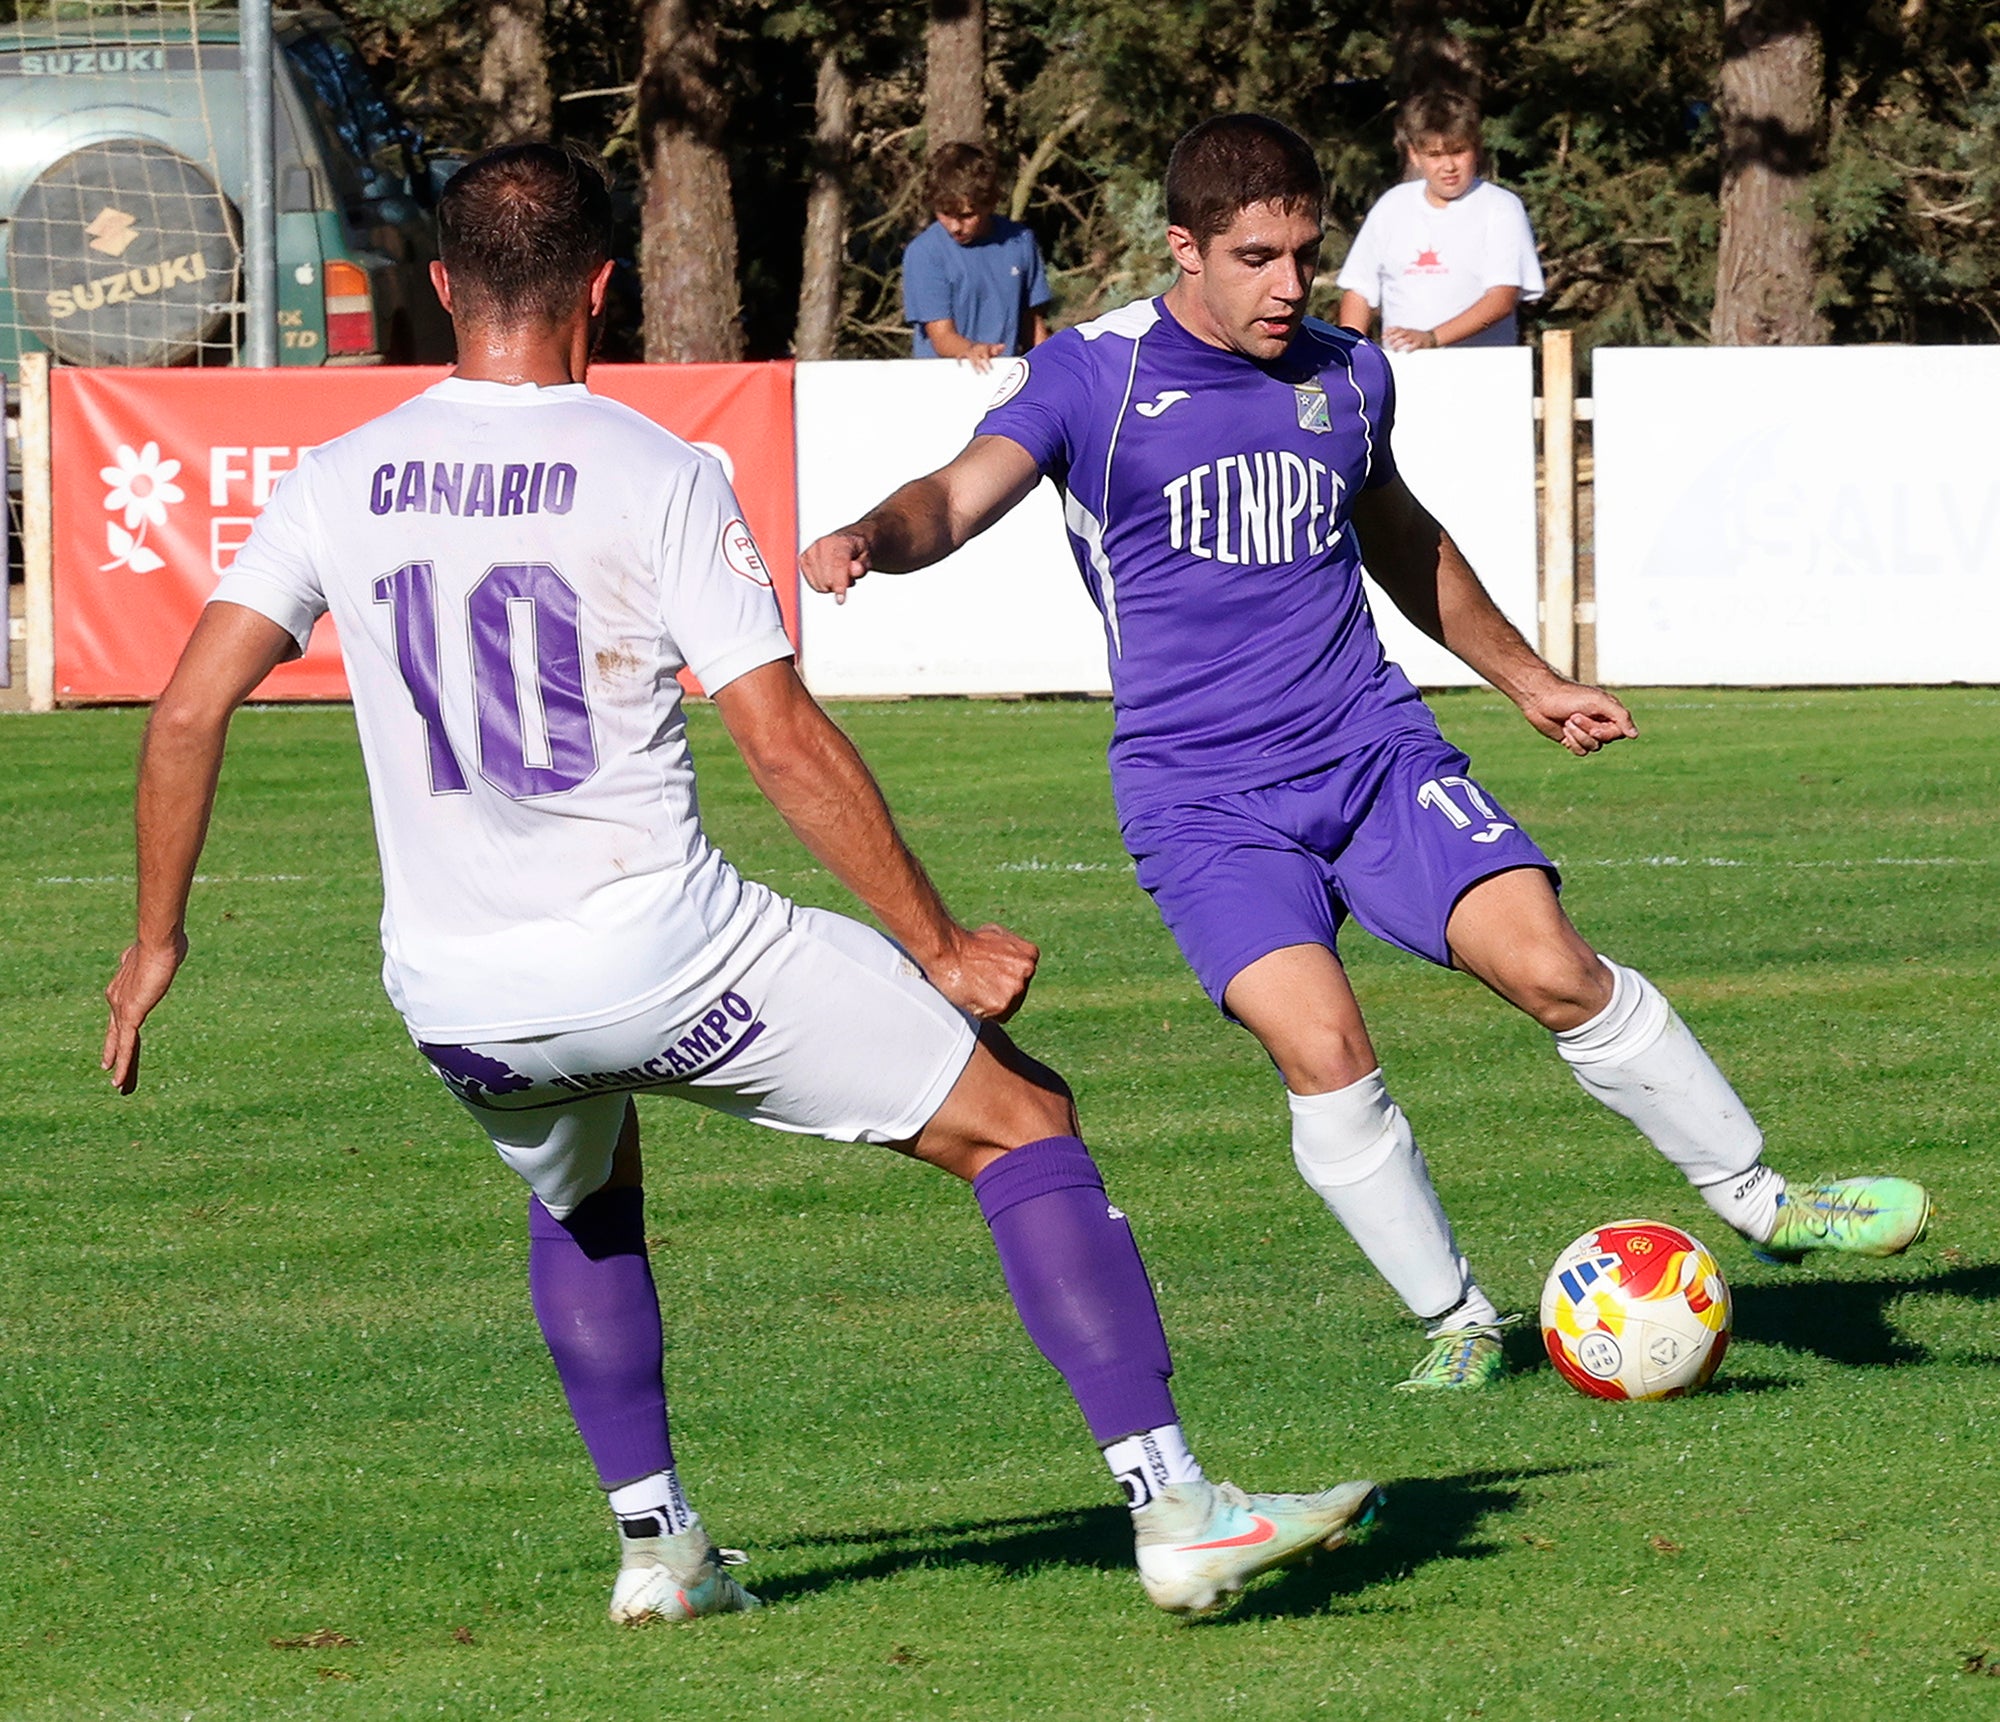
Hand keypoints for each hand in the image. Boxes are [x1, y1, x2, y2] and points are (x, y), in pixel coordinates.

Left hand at [101, 933, 187, 1093]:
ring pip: (121, 1045)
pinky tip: (117, 1080)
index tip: (113, 1047)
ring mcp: (120, 1007)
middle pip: (116, 1035)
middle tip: (113, 1076)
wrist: (158, 942)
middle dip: (115, 1055)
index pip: (119, 1017)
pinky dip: (122, 1064)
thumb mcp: (162, 955)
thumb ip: (161, 961)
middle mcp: (116, 999)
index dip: (116, 1034)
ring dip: (122, 1067)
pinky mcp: (129, 1014)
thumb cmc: (166, 942)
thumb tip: (169, 950)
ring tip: (120, 1087)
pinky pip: (125, 1045)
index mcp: (123, 986)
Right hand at [800, 526, 872, 605]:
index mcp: (839, 541)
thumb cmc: (856, 550)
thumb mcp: (867, 557)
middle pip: (828, 579)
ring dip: (833, 586)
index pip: (838, 565)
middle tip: (850, 576)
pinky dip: (824, 585)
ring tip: (840, 574)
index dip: (839, 583)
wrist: (845, 541)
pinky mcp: (802, 560)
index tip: (840, 600)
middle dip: (841, 584)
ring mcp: (810, 552)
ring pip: (821, 585)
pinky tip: (829, 575)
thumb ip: (863, 564)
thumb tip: (856, 570)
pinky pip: (815, 585)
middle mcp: (822, 544)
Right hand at [920, 922, 1039, 1021]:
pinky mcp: (1002, 1005)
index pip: (1023, 978)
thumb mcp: (998, 936)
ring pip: (1008, 1008)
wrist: (949, 951)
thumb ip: (1012, 950)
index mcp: (1030, 955)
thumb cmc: (968, 943)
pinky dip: (985, 1012)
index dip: (1004, 979)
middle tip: (980, 982)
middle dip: (1001, 992)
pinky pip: (996, 1018)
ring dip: (993, 1003)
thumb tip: (1012, 957)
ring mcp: (1016, 989)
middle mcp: (1027, 971)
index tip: (990, 975)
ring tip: (976, 987)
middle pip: (1018, 995)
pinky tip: (974, 996)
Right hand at [959, 343, 1007, 372]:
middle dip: (982, 366)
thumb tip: (1004, 346)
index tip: (991, 369)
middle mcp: (975, 351)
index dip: (988, 362)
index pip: (986, 355)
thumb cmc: (981, 350)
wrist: (968, 347)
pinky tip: (960, 366)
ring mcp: (968, 353)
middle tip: (986, 373)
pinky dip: (959, 361)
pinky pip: (959, 358)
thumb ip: (996, 348)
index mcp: (982, 349)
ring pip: (971, 360)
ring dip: (975, 367)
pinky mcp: (961, 355)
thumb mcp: (989, 348)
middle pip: (979, 359)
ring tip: (978, 374)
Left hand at [1382, 326, 1438, 352]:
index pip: (1396, 328)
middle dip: (1393, 338)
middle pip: (1400, 333)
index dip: (1389, 331)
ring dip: (1399, 344)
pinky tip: (1406, 352)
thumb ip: (1399, 334)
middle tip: (1388, 344)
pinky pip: (1415, 345)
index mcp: (1407, 330)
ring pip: (1406, 339)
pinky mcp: (1420, 343)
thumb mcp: (1408, 333)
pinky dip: (1410, 349)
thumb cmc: (1417, 336)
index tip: (1383, 336)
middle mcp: (1410, 333)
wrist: (1431, 337)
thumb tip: (1388, 337)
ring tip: (1394, 350)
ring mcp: (1415, 337)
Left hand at [1515, 677, 1637, 756]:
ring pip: (1593, 747)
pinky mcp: (1572, 740)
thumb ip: (1620, 716)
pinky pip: (1581, 751)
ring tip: (1567, 721)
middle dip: (1588, 731)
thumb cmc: (1570, 696)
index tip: (1594, 729)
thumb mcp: (1598, 702)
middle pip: (1605, 740)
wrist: (1541, 699)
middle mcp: (1600, 723)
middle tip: (1573, 716)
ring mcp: (1585, 732)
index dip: (1607, 733)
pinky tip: (1563, 730)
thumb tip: (1635, 735)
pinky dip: (1572, 742)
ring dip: (1578, 736)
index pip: (1620, 732)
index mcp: (1609, 712)